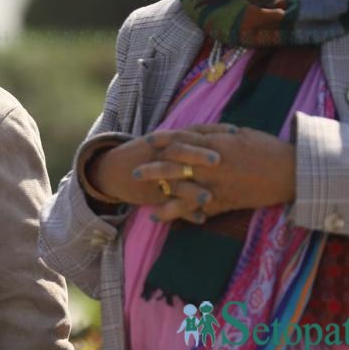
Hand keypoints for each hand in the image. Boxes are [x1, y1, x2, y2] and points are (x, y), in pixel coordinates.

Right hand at [89, 129, 221, 206]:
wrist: (112, 169)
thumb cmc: (145, 154)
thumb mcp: (165, 141)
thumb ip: (190, 139)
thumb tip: (225, 134)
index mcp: (169, 139)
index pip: (193, 130)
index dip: (213, 130)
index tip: (236, 131)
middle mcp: (161, 153)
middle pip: (180, 151)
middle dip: (198, 155)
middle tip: (219, 160)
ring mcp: (154, 173)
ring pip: (173, 180)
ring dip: (191, 190)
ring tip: (209, 197)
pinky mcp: (151, 192)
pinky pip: (168, 203)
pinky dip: (184, 212)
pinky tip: (201, 219)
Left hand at [135, 123, 294, 223]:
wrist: (293, 172)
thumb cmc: (269, 148)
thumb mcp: (241, 134)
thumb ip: (217, 135)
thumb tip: (202, 133)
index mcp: (216, 143)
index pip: (182, 139)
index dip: (164, 139)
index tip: (148, 140)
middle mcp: (212, 164)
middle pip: (175, 165)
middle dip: (153, 169)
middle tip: (134, 172)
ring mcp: (218, 184)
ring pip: (183, 190)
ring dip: (162, 196)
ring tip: (144, 201)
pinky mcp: (225, 201)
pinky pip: (199, 209)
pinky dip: (181, 214)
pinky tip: (165, 218)